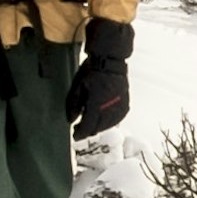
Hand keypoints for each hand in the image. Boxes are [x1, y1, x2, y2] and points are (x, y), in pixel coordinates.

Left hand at [70, 17, 132, 138]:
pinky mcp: (125, 104)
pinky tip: (104, 119)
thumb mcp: (77, 88)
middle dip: (87, 131)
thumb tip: (71, 121)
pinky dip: (110, 122)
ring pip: (108, 126)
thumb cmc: (92, 72)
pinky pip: (117, 119)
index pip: (86, 128)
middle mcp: (108, 110)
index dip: (79, 134)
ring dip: (98, 127)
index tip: (74, 136)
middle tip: (80, 128)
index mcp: (95, 107)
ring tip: (91, 123)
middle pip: (97, 129)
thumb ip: (73, 106)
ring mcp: (119, 108)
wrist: (110, 62)